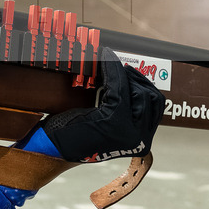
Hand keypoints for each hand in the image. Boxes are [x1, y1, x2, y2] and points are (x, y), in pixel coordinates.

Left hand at [43, 49, 165, 161]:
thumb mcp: (106, 123)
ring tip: (110, 65)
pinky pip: (119, 87)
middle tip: (121, 68)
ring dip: (125, 74)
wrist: (52, 147)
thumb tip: (133, 80)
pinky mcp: (113, 120)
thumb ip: (124, 110)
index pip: (155, 106)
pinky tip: (103, 62)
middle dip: (137, 79)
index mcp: (141, 142)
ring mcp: (129, 132)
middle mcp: (140, 140)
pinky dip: (112, 70)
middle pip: (153, 98)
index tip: (128, 68)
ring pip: (139, 91)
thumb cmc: (74, 135)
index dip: (143, 84)